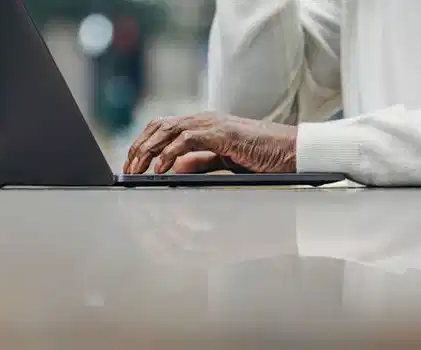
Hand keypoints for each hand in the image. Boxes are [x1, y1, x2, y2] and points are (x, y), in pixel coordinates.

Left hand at [123, 112, 296, 173]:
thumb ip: (200, 161)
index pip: (162, 127)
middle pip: (159, 126)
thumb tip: (173, 167)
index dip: (143, 143)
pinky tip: (161, 170)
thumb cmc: (263, 157)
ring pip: (168, 130)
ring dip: (149, 151)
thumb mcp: (224, 162)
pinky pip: (188, 140)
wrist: (292, 152)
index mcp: (203, 124)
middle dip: (139, 147)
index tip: (131, 163)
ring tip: (137, 170)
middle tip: (127, 169)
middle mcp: (204, 120)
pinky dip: (170, 155)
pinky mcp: (222, 133)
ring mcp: (213, 124)